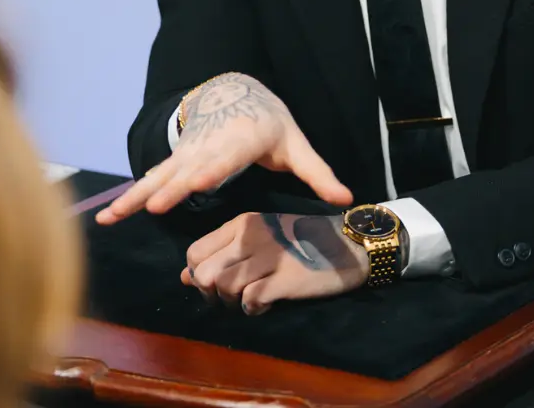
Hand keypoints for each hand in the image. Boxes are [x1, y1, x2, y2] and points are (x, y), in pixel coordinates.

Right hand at [95, 73, 352, 223]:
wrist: (234, 92)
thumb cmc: (270, 122)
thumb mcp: (296, 144)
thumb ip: (318, 173)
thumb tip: (346, 198)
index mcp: (243, 139)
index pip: (227, 157)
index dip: (213, 169)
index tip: (198, 183)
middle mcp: (210, 145)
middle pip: (188, 169)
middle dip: (171, 188)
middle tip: (155, 207)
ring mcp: (189, 153)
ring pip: (161, 175)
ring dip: (138, 196)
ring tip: (115, 216)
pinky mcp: (176, 161)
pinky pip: (151, 180)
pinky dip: (130, 196)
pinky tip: (110, 216)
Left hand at [182, 211, 368, 314]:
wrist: (347, 243)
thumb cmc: (302, 241)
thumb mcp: (259, 239)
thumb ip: (223, 254)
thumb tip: (186, 276)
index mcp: (241, 223)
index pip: (194, 252)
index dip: (197, 275)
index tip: (216, 285)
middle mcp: (249, 236)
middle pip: (203, 273)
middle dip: (212, 294)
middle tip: (232, 298)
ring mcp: (267, 256)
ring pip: (224, 287)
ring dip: (233, 303)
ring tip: (251, 300)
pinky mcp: (285, 278)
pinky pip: (250, 300)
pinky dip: (254, 308)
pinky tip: (267, 303)